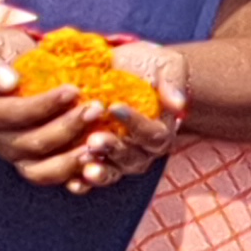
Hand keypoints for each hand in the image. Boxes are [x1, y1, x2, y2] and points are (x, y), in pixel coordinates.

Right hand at [0, 26, 104, 189]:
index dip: (45, 104)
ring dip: (72, 160)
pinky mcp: (32, 163)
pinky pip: (51, 177)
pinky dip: (72, 177)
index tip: (73, 90)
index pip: (16, 113)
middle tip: (96, 109)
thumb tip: (8, 82)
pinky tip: (94, 166)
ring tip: (98, 143)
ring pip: (41, 170)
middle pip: (33, 143)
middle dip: (68, 128)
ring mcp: (15, 155)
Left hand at [60, 38, 189, 196]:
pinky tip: (71, 183)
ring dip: (98, 171)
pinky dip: (82, 184)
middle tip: (93, 141)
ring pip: (112, 172)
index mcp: (160, 131)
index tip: (114, 107)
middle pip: (131, 158)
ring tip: (83, 163)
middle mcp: (141, 151)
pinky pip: (91, 179)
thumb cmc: (148, 67)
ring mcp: (118, 159)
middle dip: (112, 149)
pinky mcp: (96, 161)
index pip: (152, 134)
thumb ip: (171, 83)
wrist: (124, 72)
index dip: (135, 123)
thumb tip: (179, 104)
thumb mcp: (164, 67)